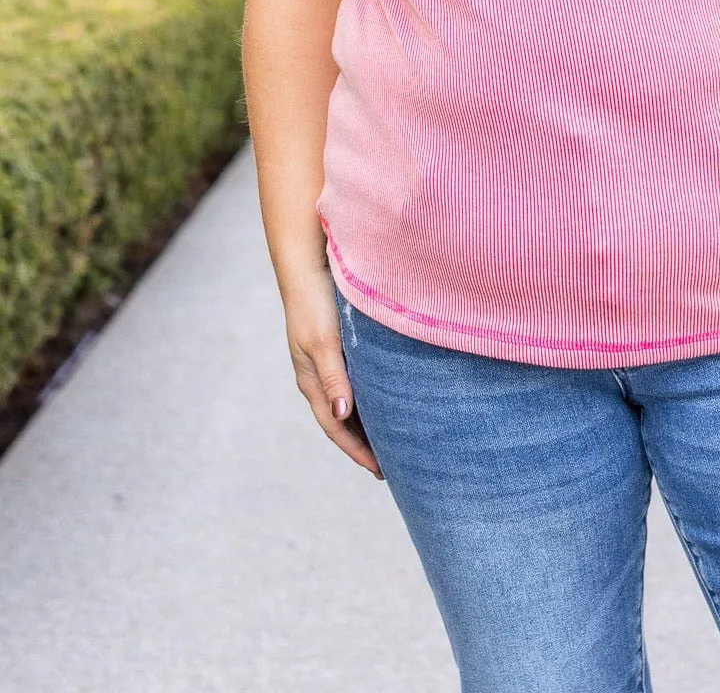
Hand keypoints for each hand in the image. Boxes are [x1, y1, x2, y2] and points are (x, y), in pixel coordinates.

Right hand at [282, 267, 383, 478]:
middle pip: (343, 420)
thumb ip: (334, 378)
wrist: (308, 265)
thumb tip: (342, 416)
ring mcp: (330, 361)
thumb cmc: (314, 303)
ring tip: (394, 438)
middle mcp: (321, 376)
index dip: (356, 451)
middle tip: (392, 465)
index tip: (379, 472)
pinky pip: (358, 380)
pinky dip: (371, 396)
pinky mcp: (341, 345)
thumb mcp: (323, 342)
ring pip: (352, 401)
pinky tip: (389, 398)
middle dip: (364, 443)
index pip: (336, 427)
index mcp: (313, 381)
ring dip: (369, 422)